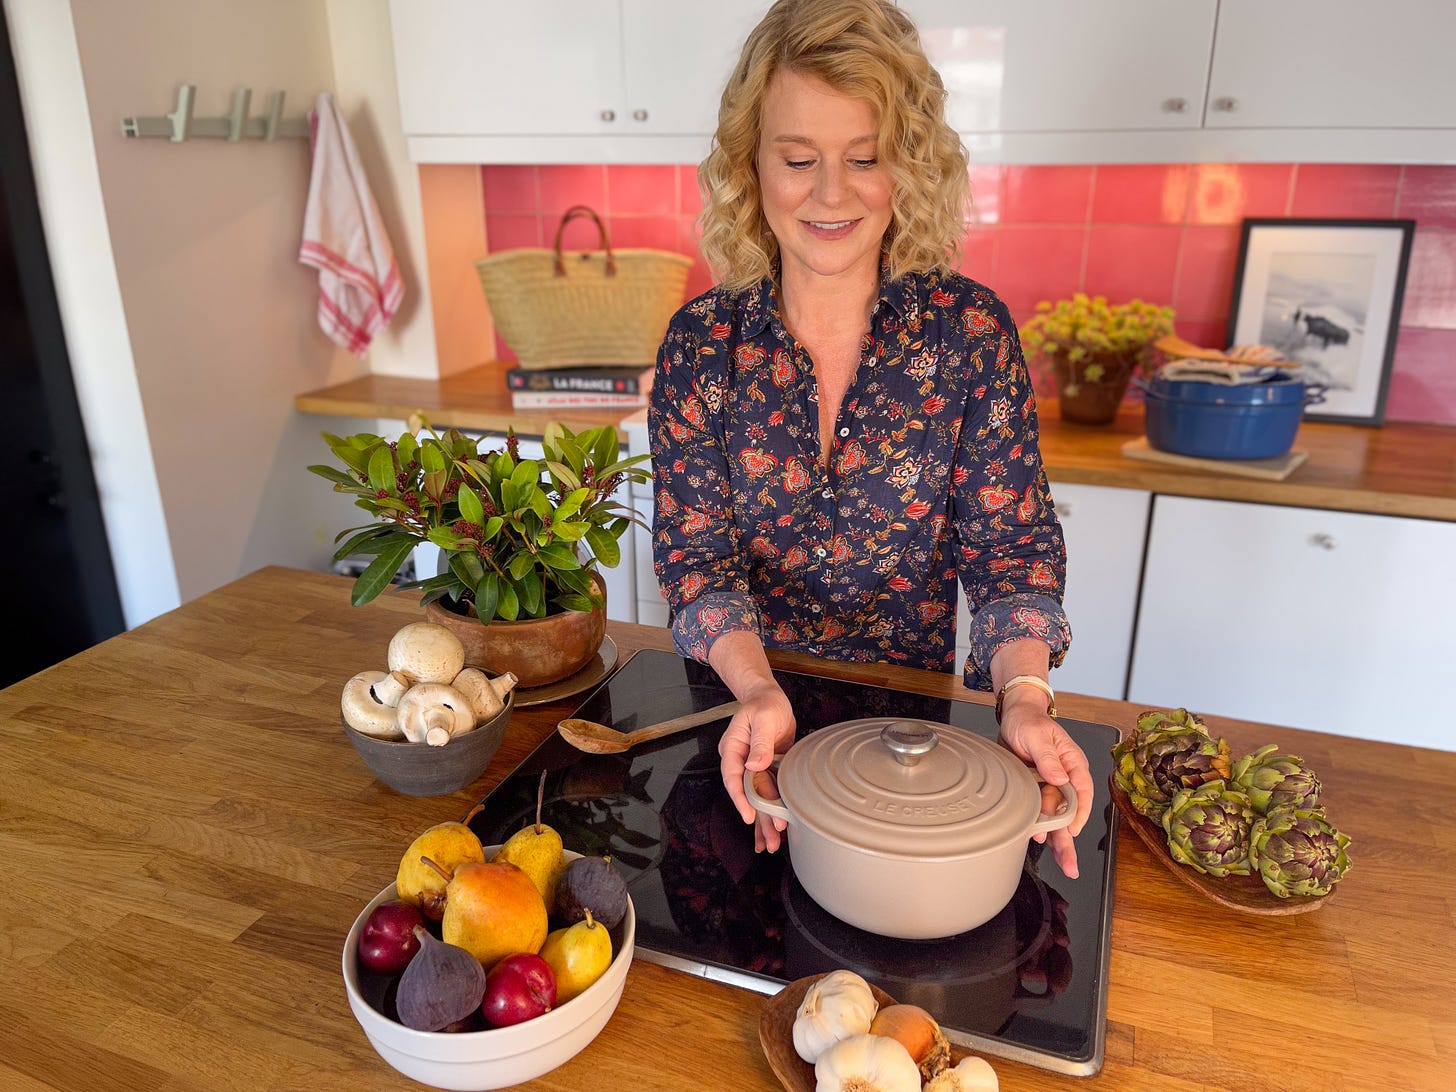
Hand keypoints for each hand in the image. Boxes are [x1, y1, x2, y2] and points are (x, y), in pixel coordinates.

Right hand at [718, 680, 795, 852]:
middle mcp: (741, 761)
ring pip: (760, 798)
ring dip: (767, 820)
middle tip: (770, 841)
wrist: (769, 698)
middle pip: (748, 794)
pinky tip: (780, 827)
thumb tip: (755, 764)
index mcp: (733, 748)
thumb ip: (760, 741)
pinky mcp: (767, 769)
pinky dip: (775, 809)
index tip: (748, 815)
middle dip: (759, 818)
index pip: (732, 776)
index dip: (740, 797)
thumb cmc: (764, 703)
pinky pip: (771, 793)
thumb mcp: (763, 717)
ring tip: (775, 843)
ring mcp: (754, 767)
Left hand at [997, 688, 1093, 878]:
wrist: (1013, 718)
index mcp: (1072, 763)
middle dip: (1070, 840)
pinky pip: (1038, 813)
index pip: (1082, 791)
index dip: (1079, 813)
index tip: (1072, 830)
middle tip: (1071, 866)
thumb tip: (1060, 778)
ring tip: (1062, 863)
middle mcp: (1064, 778)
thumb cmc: (1029, 722)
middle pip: (1071, 813)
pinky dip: (1037, 827)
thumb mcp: (1037, 735)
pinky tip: (1036, 840)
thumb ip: (1047, 756)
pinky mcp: (1035, 791)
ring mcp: (1049, 786)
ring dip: (1056, 840)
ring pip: (1056, 818)